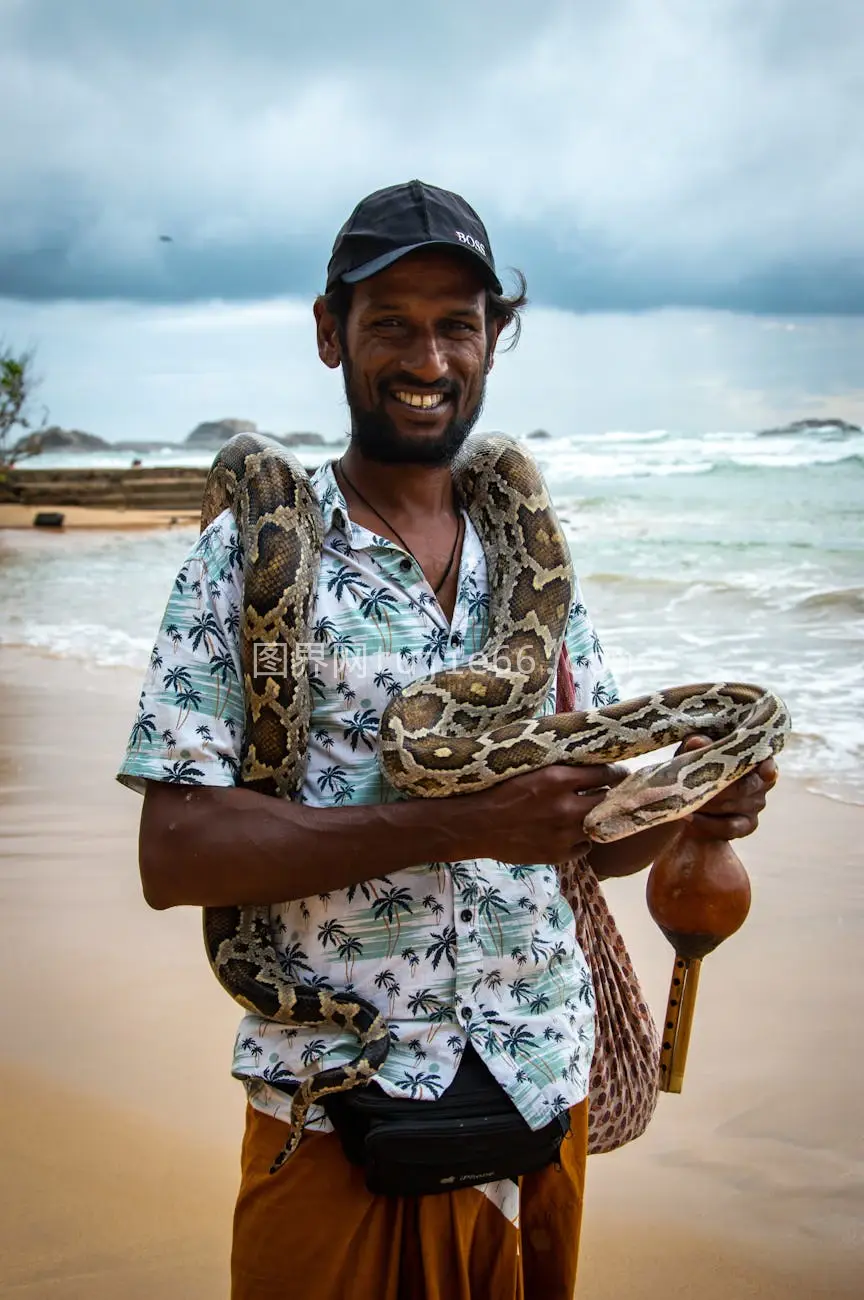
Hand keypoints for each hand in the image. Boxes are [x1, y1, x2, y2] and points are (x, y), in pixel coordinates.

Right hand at [471, 763, 628, 864]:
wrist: (474, 825)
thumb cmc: (497, 790)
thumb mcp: (528, 768)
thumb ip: (559, 768)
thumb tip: (586, 764)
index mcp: (557, 779)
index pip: (604, 773)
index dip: (615, 772)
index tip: (619, 772)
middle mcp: (565, 807)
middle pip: (607, 800)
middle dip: (611, 794)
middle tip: (612, 791)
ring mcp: (563, 834)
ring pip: (598, 824)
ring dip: (596, 818)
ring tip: (589, 812)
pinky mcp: (558, 854)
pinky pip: (584, 846)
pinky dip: (581, 838)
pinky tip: (572, 831)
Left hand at [677, 735, 777, 840]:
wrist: (684, 803)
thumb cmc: (693, 769)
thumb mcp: (690, 755)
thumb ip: (695, 747)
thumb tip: (698, 741)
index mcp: (753, 759)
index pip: (767, 763)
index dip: (767, 767)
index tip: (764, 770)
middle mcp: (760, 781)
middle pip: (746, 786)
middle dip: (717, 787)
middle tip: (692, 786)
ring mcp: (756, 804)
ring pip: (735, 805)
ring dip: (708, 803)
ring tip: (686, 799)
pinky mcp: (747, 825)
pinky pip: (731, 827)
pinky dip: (707, 823)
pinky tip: (689, 817)